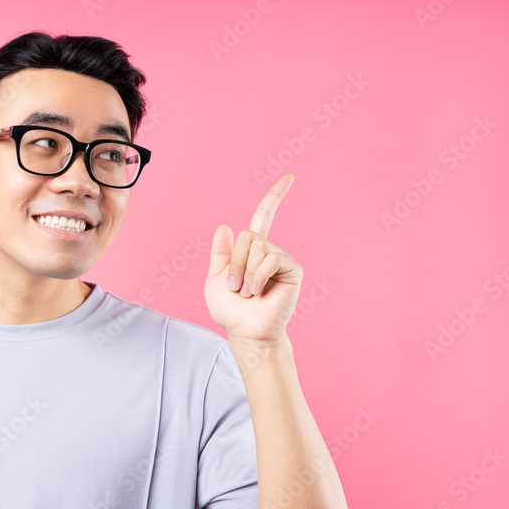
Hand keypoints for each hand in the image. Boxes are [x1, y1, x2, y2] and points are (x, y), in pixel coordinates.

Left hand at [204, 174, 302, 345]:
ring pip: (258, 246)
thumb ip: (220, 253)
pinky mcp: (292, 269)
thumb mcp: (215, 278)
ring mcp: (282, 259)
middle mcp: (269, 251)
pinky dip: (257, 275)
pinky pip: (270, 258)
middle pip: (249, 235)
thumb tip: (224, 226)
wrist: (244, 330)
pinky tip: (257, 291)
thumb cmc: (230, 310)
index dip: (276, 197)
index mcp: (251, 251)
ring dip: (244, 272)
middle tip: (236, 287)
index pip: (264, 217)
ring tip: (248, 292)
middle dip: (235, 262)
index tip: (290, 177)